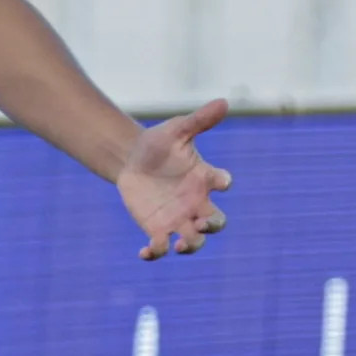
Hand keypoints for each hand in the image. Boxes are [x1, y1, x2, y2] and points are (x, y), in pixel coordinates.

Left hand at [116, 100, 232, 259]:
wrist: (131, 160)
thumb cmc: (159, 144)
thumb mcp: (176, 130)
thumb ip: (199, 120)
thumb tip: (224, 102)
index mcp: (204, 178)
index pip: (221, 182)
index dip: (223, 182)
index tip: (219, 181)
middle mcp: (195, 202)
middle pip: (215, 222)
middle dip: (212, 227)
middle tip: (202, 225)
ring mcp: (178, 218)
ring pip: (193, 241)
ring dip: (190, 246)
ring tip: (178, 244)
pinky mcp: (157, 228)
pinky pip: (160, 247)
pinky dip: (155, 253)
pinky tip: (143, 252)